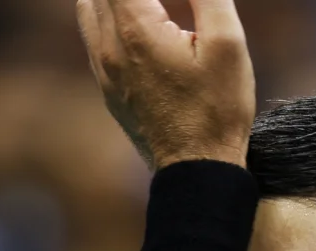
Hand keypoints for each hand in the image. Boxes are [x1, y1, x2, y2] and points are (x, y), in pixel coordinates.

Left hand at [77, 0, 255, 169]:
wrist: (196, 169)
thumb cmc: (217, 109)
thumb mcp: (227, 44)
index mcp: (136, 29)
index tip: (174, 0)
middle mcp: (109, 46)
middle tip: (167, 5)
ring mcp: (103, 70)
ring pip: (88, 9)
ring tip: (151, 7)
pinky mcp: (107, 89)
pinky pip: (94, 38)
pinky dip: (111, 20)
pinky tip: (144, 28)